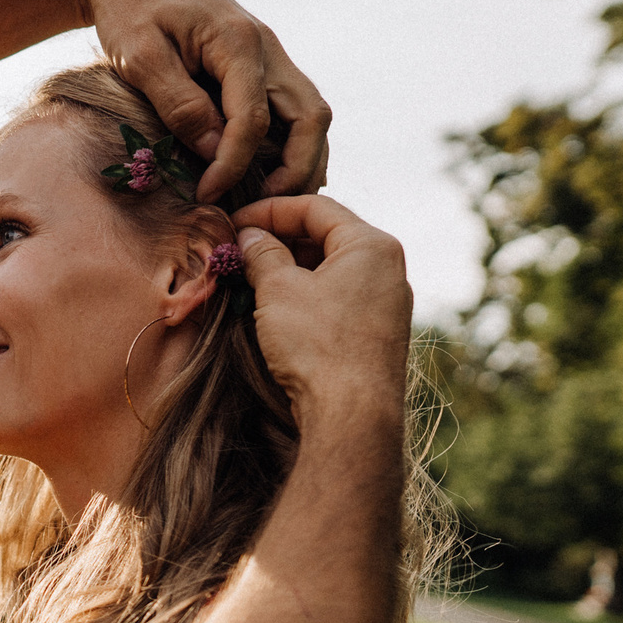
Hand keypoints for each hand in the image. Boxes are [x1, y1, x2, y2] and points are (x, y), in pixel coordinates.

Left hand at [76, 0, 332, 202]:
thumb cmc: (129, 10)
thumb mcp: (139, 55)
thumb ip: (178, 102)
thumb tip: (214, 150)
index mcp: (238, 42)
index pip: (253, 119)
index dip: (234, 165)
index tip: (207, 195)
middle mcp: (267, 48)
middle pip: (309, 116)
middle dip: (296, 169)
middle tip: (266, 210)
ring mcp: (271, 56)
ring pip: (310, 114)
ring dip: (303, 160)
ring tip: (276, 203)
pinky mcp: (262, 66)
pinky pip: (294, 110)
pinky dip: (294, 146)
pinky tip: (273, 178)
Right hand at [232, 196, 409, 428]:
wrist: (352, 414)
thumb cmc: (317, 345)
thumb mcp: (278, 289)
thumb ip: (262, 254)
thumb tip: (250, 237)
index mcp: (372, 245)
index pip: (315, 207)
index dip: (269, 211)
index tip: (234, 223)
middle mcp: (388, 269)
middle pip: (325, 236)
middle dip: (279, 241)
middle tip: (240, 252)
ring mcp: (386, 303)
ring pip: (330, 270)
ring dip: (289, 270)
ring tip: (251, 281)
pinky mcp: (377, 333)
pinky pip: (338, 298)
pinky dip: (306, 295)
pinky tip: (277, 310)